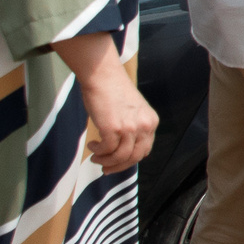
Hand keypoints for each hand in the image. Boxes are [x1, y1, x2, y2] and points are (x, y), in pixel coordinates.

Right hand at [57, 40, 156, 174]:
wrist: (103, 75)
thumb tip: (120, 148)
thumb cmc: (112, 90)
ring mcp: (130, 128)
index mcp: (151, 122)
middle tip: (105, 168)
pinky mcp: (114, 128)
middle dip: (118, 166)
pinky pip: (107, 150)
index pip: (144, 150)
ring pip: (120, 157)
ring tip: (95, 157)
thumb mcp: (131, 111)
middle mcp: (144, 126)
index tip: (118, 163)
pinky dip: (98, 152)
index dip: (130, 160)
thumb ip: (131, 127)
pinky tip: (92, 146)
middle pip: (134, 157)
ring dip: (105, 161)